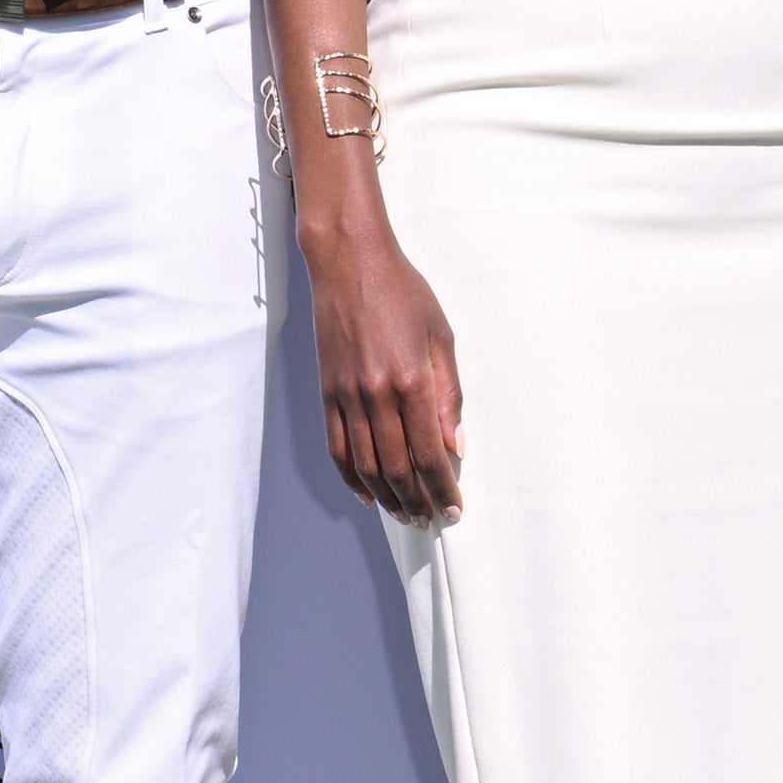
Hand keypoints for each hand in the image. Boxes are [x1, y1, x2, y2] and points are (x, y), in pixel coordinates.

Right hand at [305, 220, 464, 520]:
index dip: (443, 487)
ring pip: (366, 466)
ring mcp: (346, 395)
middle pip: (397, 468)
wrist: (350, 262)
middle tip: (433, 521)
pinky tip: (366, 493)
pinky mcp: (326, 392)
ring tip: (406, 515)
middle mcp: (376, 394)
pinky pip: (337, 447)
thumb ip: (449, 396)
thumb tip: (457, 445)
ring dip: (388, 498)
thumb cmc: (402, 293)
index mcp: (411, 380)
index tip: (454, 508)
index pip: (430, 452)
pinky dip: (351, 477)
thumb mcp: (441, 337)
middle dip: (418, 502)